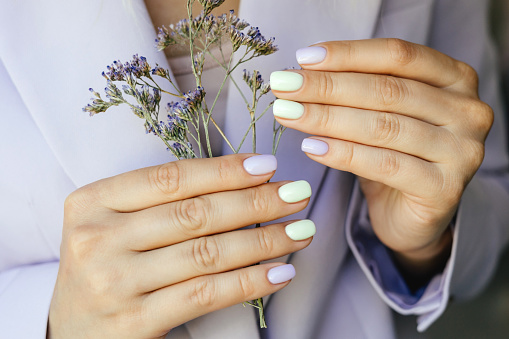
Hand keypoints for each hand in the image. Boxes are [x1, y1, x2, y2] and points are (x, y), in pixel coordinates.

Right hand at [48, 154, 312, 338]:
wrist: (72, 332)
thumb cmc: (105, 268)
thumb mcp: (115, 225)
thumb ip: (159, 202)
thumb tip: (240, 181)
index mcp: (92, 202)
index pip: (171, 178)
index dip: (225, 170)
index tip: (268, 166)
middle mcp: (97, 239)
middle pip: (194, 213)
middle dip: (256, 202)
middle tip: (297, 194)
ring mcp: (114, 283)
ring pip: (207, 253)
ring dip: (264, 241)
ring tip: (301, 232)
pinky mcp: (134, 323)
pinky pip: (206, 295)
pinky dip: (250, 282)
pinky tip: (281, 272)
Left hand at [270, 39, 492, 280]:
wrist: (413, 216)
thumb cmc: (395, 156)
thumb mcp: (382, 115)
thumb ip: (358, 91)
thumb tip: (303, 72)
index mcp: (456, 79)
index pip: (397, 56)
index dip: (347, 55)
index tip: (302, 58)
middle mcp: (468, 111)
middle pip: (387, 91)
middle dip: (327, 87)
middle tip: (284, 87)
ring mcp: (462, 152)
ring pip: (383, 127)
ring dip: (327, 118)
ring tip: (288, 114)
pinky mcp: (444, 189)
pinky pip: (384, 165)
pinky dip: (343, 154)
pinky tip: (311, 146)